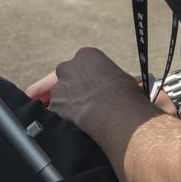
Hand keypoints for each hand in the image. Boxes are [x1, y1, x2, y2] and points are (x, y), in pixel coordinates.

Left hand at [29, 47, 146, 130]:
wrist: (114, 112)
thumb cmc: (125, 94)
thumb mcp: (123, 79)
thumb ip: (112, 79)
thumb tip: (122, 85)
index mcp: (86, 55)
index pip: (85, 64)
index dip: (90, 77)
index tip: (96, 87)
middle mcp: (68, 67)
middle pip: (68, 77)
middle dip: (75, 88)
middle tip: (88, 101)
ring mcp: (59, 86)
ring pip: (61, 95)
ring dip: (69, 104)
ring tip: (86, 116)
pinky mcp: (55, 106)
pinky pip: (58, 113)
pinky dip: (65, 119)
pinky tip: (78, 125)